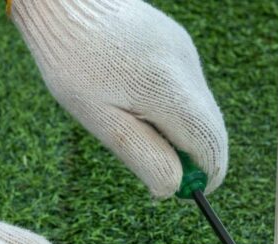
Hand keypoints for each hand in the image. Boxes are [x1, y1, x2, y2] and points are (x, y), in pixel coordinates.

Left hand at [11, 0, 227, 197]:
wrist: (66, 1)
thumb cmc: (72, 63)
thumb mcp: (100, 120)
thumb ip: (142, 155)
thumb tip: (173, 189)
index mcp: (168, 90)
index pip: (211, 146)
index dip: (205, 176)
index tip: (184, 191)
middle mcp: (187, 68)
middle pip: (211, 130)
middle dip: (193, 157)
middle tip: (159, 168)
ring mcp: (186, 52)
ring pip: (201, 110)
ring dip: (181, 131)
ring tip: (136, 124)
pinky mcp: (179, 43)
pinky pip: (189, 88)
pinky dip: (174, 107)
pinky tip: (137, 98)